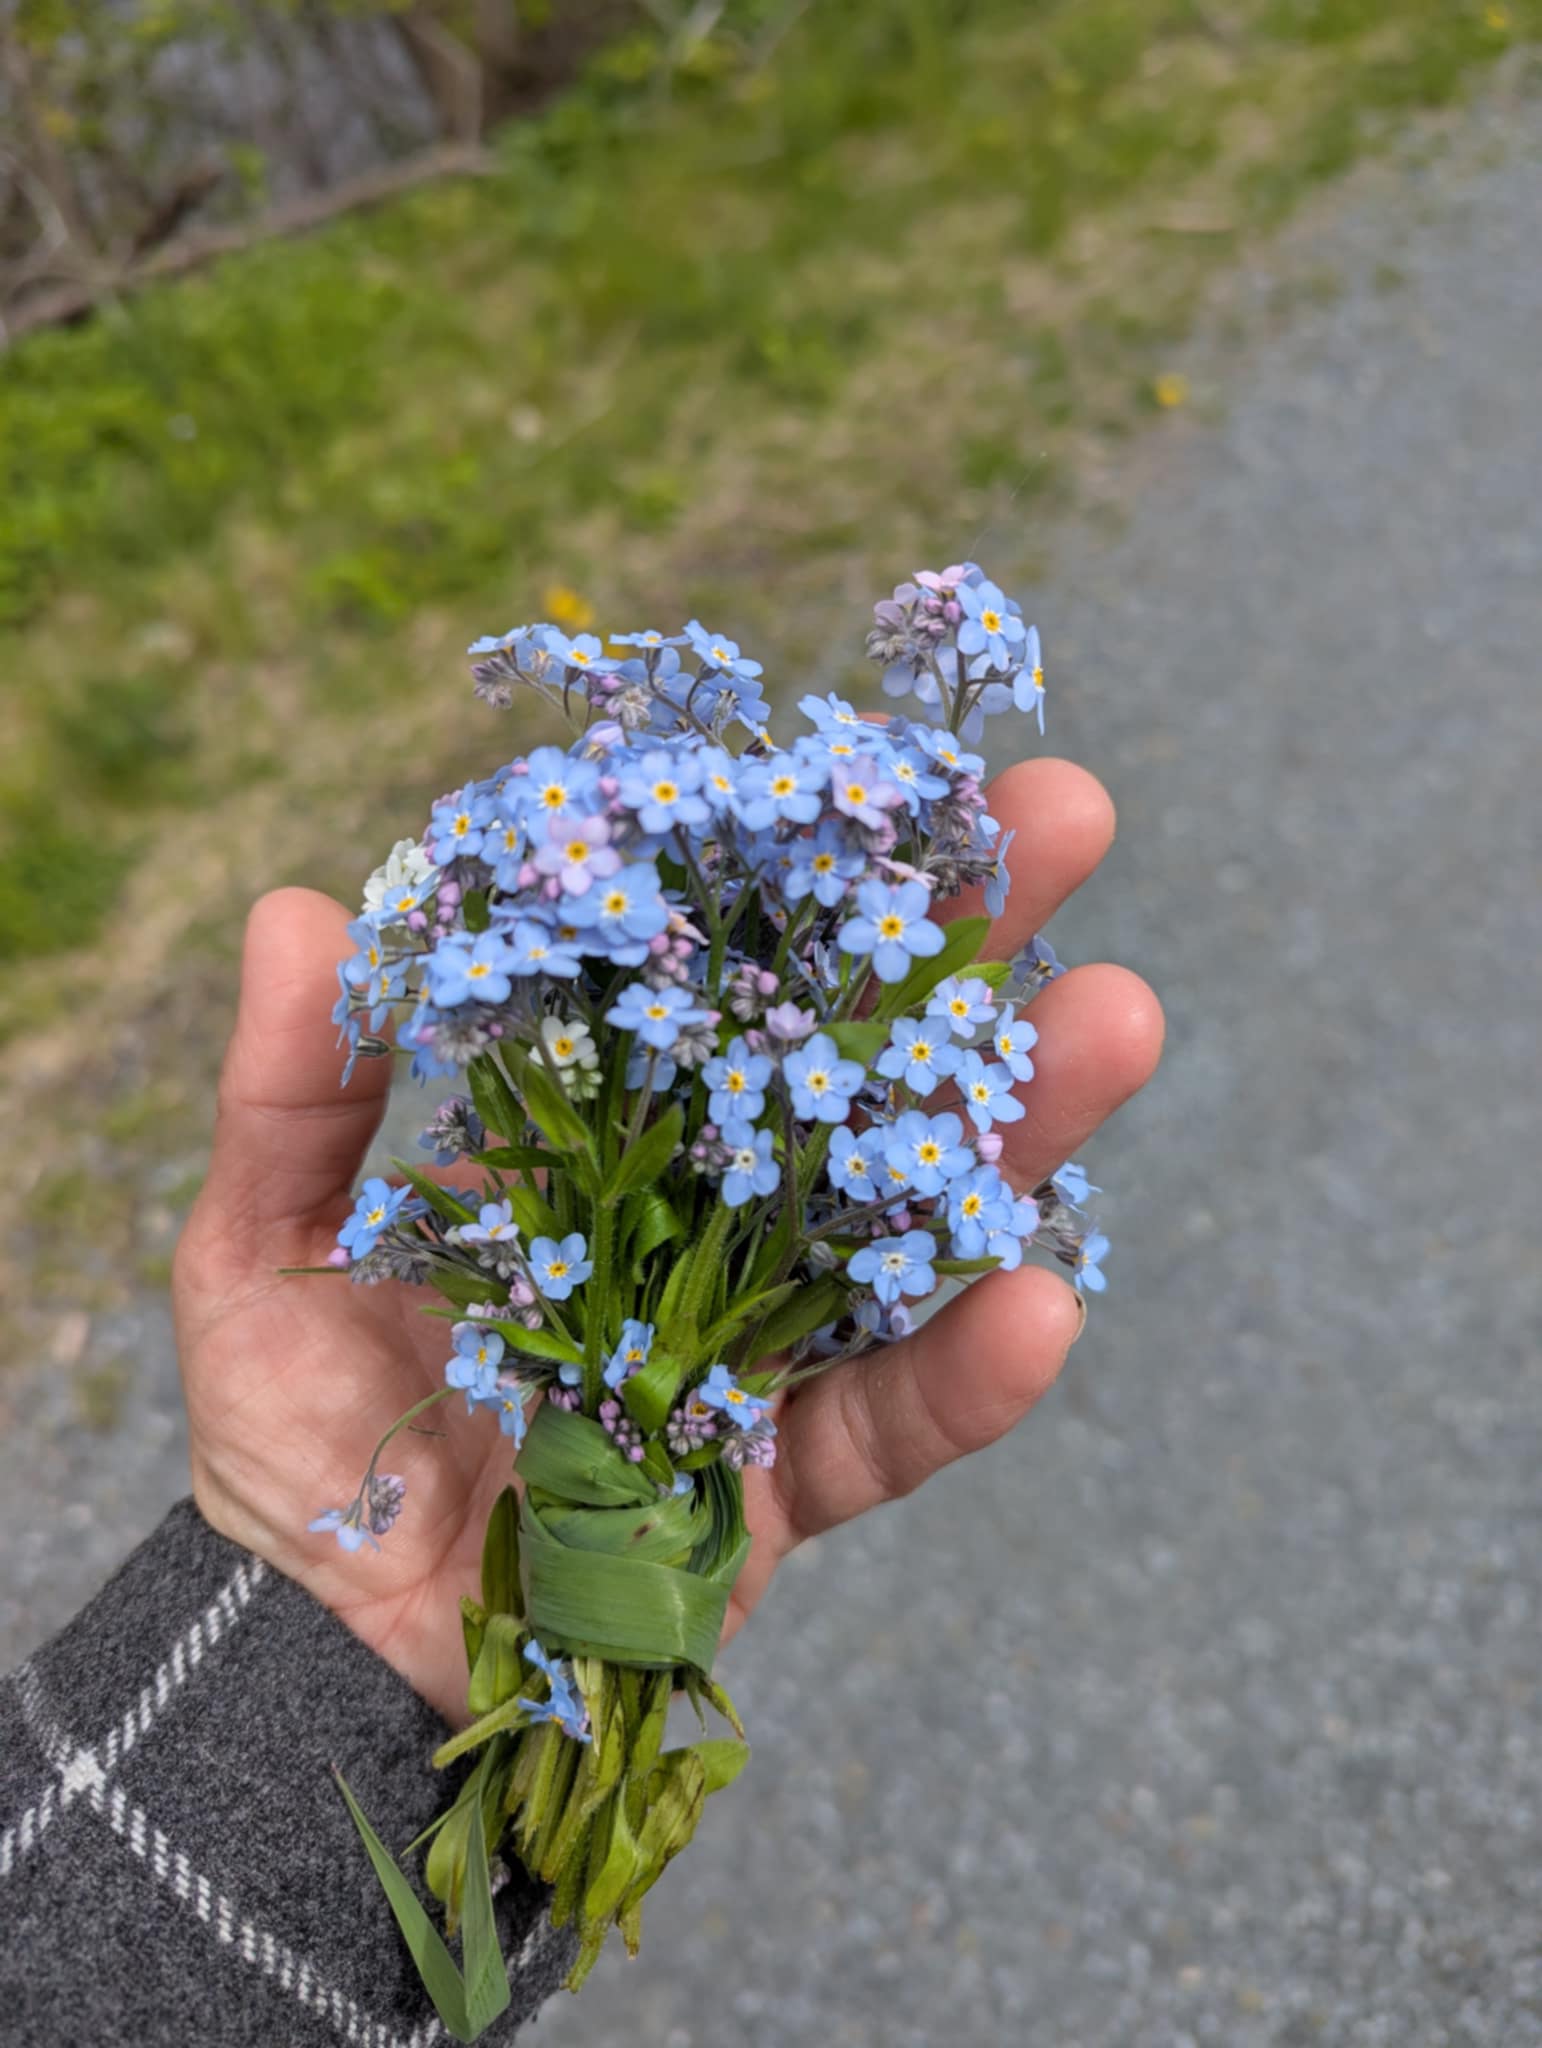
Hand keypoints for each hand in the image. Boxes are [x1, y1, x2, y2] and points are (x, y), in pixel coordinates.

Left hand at [174, 758, 1161, 1724]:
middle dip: (955, 949)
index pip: (716, 983)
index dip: (795, 875)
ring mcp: (757, 1347)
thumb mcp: (264, 1247)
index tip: (878, 761)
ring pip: (903, 1227)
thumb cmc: (294, 1437)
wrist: (321, 1646)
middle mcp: (702, 1221)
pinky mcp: (781, 1485)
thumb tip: (298, 907)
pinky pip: (883, 1427)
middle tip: (1067, 819)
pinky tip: (1041, 1303)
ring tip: (1113, 1022)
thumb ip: (293, 1096)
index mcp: (599, 1137)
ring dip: (1013, 1132)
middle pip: (845, 1071)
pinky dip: (961, 1378)